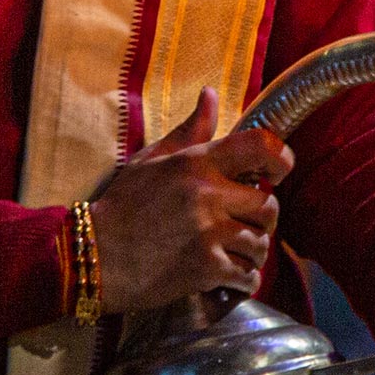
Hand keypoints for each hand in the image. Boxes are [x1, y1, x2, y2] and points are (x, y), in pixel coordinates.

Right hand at [90, 86, 295, 312]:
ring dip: (253, 251)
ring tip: (237, 252)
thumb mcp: (152, 159)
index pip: (260, 146)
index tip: (279, 170)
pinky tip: (230, 277)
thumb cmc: (122, 206)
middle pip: (268, 205)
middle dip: (263, 217)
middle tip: (247, 223)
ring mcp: (208, 234)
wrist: (93, 256)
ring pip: (260, 243)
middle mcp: (208, 195)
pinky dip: (244, 279)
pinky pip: (247, 275)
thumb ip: (190, 130)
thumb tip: (211, 94)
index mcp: (197, 163)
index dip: (281, 157)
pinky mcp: (205, 269)